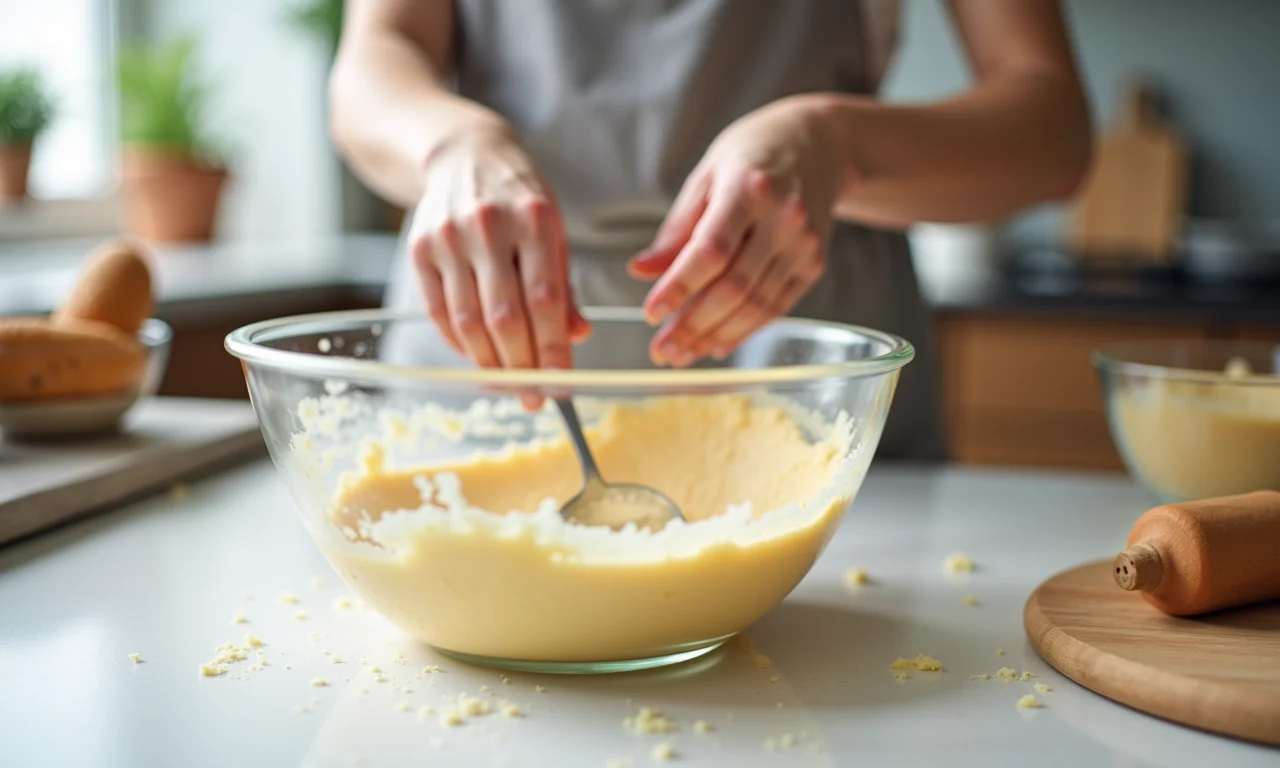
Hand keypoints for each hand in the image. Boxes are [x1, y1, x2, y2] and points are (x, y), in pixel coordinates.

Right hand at [409, 126, 589, 370]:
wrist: (463, 153)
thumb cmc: (519, 197)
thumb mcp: (554, 229)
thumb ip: (563, 284)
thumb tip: (576, 336)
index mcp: (535, 219)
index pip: (545, 300)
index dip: (553, 349)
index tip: (564, 384)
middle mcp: (488, 226)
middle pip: (504, 317)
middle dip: (522, 367)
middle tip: (536, 399)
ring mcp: (449, 237)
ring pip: (468, 321)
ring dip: (490, 364)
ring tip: (510, 386)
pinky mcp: (419, 248)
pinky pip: (439, 312)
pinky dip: (460, 344)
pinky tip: (479, 358)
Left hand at [628, 96, 839, 366]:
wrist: (819, 143)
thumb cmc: (751, 156)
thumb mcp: (705, 177)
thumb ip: (676, 229)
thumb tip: (641, 272)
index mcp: (749, 188)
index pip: (711, 250)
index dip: (680, 287)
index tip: (651, 314)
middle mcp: (783, 218)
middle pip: (735, 286)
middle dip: (693, 325)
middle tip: (661, 351)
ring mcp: (804, 244)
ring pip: (756, 305)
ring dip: (715, 336)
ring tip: (681, 354)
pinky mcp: (814, 263)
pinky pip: (776, 307)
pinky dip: (744, 330)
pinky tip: (716, 344)